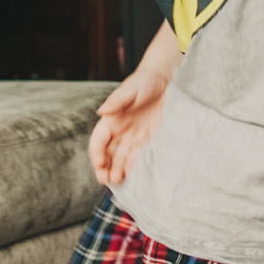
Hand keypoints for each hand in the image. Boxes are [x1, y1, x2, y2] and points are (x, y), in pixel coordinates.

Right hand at [90, 68, 169, 187]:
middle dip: (105, 168)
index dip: (97, 153)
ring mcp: (133, 137)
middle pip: (108, 154)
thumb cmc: (145, 81)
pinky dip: (134, 168)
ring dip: (117, 171)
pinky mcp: (148, 140)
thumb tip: (102, 111)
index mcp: (111, 120)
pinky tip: (134, 178)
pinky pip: (139, 157)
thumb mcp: (130, 89)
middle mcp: (120, 132)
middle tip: (106, 179)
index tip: (99, 164)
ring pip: (122, 159)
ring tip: (117, 182)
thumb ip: (116, 101)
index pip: (99, 140)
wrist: (166, 80)